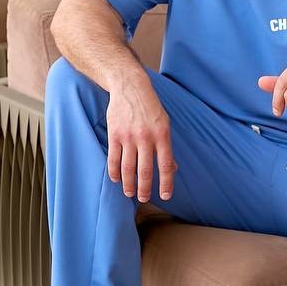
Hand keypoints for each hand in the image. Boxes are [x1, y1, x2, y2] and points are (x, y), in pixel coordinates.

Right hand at [105, 78, 176, 201]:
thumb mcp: (165, 123)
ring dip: (128, 184)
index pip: (166, 164)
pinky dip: (115, 172)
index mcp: (162, 134)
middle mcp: (146, 137)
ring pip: (128, 168)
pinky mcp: (114, 134)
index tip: (166, 196)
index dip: (166, 183)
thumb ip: (166, 146)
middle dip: (145, 189)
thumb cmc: (150, 107)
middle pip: (145, 170)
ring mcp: (128, 136)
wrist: (130, 87)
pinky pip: (114, 158)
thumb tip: (172, 168)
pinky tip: (116, 179)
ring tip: (129, 193)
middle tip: (144, 199)